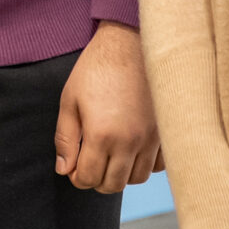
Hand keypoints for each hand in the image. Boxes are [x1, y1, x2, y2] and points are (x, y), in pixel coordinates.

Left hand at [52, 22, 163, 191]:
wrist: (129, 43)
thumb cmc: (95, 69)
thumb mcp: (70, 101)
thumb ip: (65, 139)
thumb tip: (64, 170)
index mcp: (101, 135)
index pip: (88, 178)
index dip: (76, 176)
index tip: (74, 165)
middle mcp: (129, 142)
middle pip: (112, 185)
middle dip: (96, 179)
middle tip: (90, 161)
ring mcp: (151, 138)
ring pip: (137, 178)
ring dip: (121, 173)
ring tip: (110, 155)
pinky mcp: (164, 131)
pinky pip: (159, 165)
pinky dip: (144, 163)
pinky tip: (132, 148)